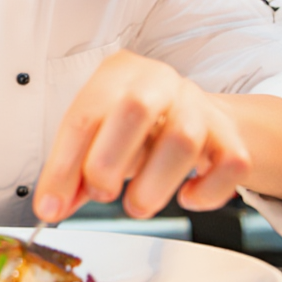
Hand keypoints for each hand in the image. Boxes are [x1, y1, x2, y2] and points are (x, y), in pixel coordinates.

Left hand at [34, 50, 251, 222]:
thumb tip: (51, 206)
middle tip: (101, 195)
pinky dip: (207, 190)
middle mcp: (160, 82)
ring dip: (154, 184)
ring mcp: (198, 106)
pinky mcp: (230, 135)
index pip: (85, 116)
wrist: (200, 116)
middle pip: (135, 110)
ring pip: (183, 140)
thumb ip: (73, 171)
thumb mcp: (98, 139)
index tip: (51, 206)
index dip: (63, 166)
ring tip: (137, 205)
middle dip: (109, 160)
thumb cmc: (138, 129)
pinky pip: (229, 163)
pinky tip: (187, 197)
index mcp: (118, 74)